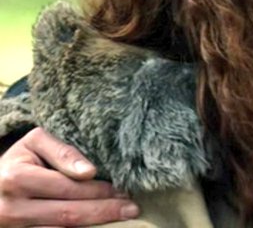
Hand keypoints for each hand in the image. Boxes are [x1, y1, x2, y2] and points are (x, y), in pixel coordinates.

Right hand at [0, 128, 138, 226]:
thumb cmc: (20, 159)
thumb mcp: (36, 142)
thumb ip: (63, 151)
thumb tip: (89, 171)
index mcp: (16, 178)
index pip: (68, 188)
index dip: (99, 191)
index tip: (125, 191)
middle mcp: (10, 208)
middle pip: (68, 215)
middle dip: (104, 211)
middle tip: (132, 208)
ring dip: (95, 226)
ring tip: (120, 217)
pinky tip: (97, 226)